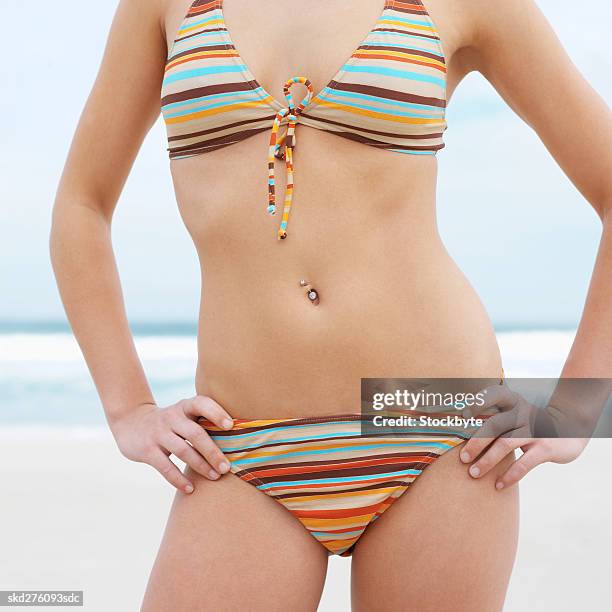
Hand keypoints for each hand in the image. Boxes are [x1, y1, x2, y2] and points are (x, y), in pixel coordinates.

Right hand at [109, 396, 233, 493]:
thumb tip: (238, 439)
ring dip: (201, 466)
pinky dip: (178, 479)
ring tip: (215, 477)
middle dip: (213, 451)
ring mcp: (158, 433)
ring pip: (183, 451)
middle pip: (196, 433)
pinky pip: (165, 466)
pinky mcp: (147, 450)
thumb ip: (203, 421)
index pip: (201, 403)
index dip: (216, 413)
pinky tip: (190, 489)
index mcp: (184, 407)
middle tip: (227, 467)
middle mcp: (171, 417)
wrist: (130, 422)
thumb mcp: (183, 414)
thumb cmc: (170, 421)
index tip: (230, 425)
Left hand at [460, 384, 587, 488]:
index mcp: (513, 401)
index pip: (495, 394)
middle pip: (494, 425)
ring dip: (488, 461)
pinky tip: (499, 485)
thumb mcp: (516, 412)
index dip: (479, 401)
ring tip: (474, 473)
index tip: (463, 414)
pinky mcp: (545, 448)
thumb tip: (461, 431)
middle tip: (462, 458)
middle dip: (476, 443)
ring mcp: (535, 430)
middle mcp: (522, 412)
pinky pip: (524, 463)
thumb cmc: (530, 422)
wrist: (570, 427)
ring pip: (506, 444)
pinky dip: (510, 475)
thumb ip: (495, 417)